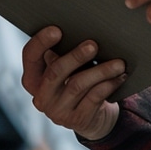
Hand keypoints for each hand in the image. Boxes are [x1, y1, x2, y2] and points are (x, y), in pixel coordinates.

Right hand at [20, 26, 125, 140]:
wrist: (93, 117)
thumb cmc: (78, 82)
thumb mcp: (68, 70)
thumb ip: (65, 54)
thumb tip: (81, 33)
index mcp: (33, 78)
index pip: (30, 56)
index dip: (41, 42)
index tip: (57, 30)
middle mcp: (41, 96)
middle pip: (55, 71)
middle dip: (76, 56)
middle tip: (93, 45)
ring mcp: (57, 111)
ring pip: (78, 85)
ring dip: (100, 71)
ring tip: (118, 63)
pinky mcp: (76, 120)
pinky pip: (94, 97)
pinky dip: (108, 84)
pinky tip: (120, 76)